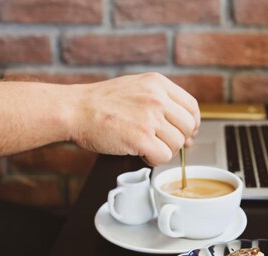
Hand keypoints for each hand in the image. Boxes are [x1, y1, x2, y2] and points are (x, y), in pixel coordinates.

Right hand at [67, 73, 199, 165]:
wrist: (75, 110)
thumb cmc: (100, 103)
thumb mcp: (135, 87)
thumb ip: (160, 102)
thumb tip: (188, 130)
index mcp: (157, 83)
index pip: (191, 106)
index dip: (192, 123)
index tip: (187, 132)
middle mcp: (157, 98)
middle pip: (187, 127)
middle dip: (178, 139)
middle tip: (162, 142)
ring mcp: (149, 118)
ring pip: (177, 144)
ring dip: (164, 150)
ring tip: (146, 147)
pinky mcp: (141, 138)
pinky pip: (163, 156)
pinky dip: (154, 160)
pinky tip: (141, 153)